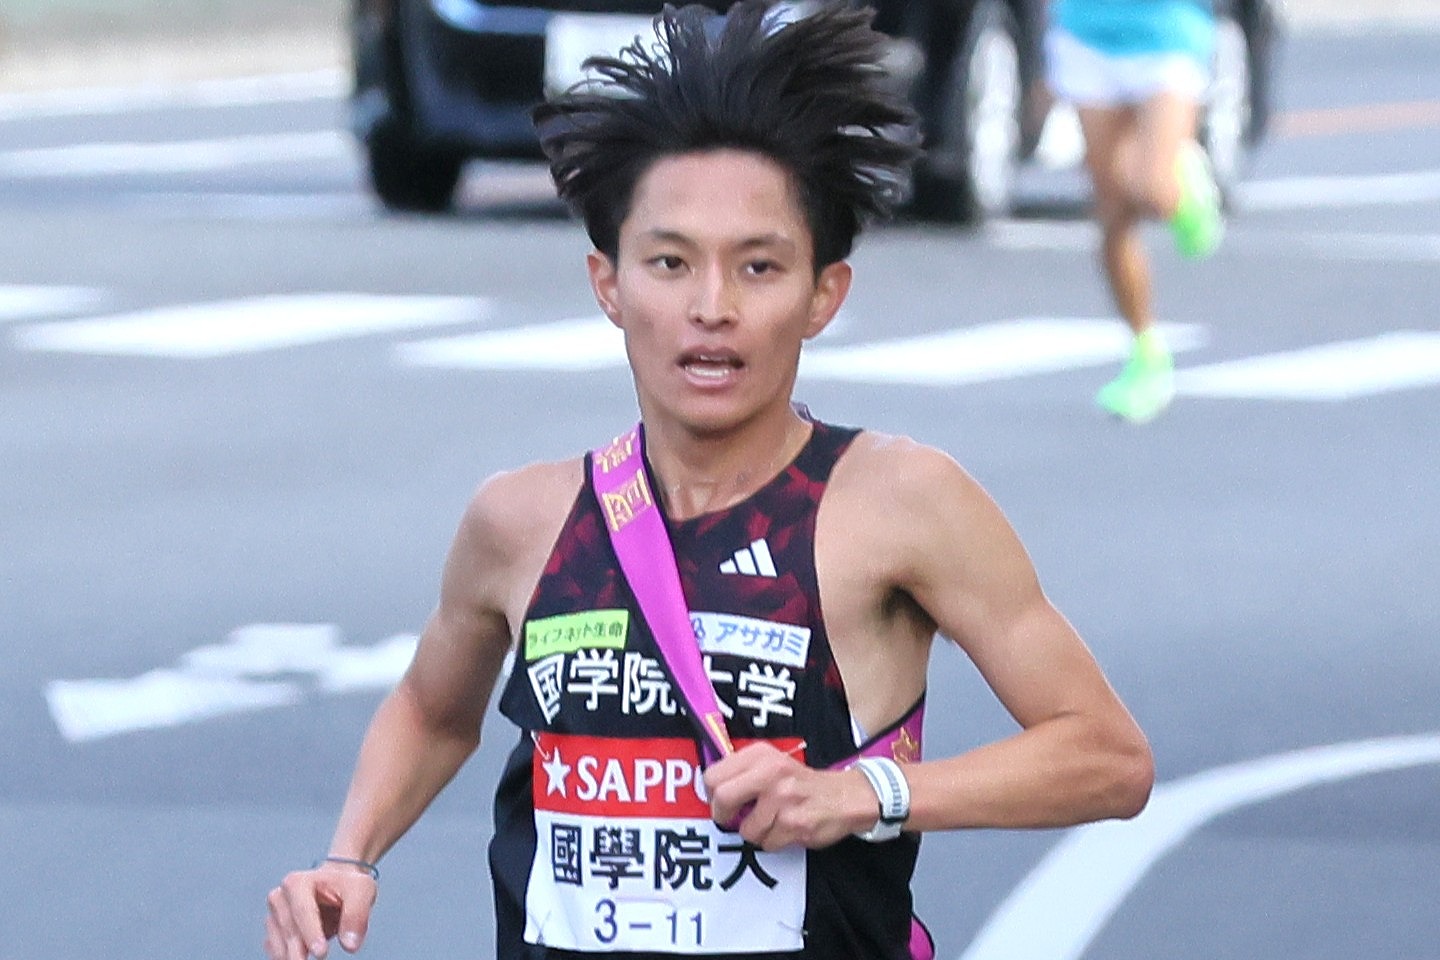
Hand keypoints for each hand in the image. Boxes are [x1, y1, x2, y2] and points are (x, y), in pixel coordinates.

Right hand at [264, 862, 376, 959]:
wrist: (336, 886)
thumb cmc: (346, 885)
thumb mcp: (361, 890)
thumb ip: (356, 915)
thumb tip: (350, 945)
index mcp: (298, 882)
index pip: (303, 911)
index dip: (311, 933)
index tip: (321, 953)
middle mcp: (281, 897)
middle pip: (289, 929)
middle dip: (298, 950)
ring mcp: (275, 915)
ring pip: (279, 941)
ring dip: (290, 955)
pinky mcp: (275, 930)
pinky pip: (277, 948)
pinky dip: (285, 956)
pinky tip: (296, 959)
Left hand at [702, 742, 876, 850]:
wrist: (845, 796)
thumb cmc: (801, 783)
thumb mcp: (772, 763)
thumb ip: (742, 772)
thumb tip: (711, 791)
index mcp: (760, 754)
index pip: (713, 774)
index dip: (711, 793)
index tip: (719, 800)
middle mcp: (770, 772)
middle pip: (721, 798)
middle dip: (722, 815)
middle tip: (732, 818)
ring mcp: (782, 798)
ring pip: (745, 829)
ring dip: (756, 832)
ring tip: (772, 821)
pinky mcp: (794, 823)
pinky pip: (766, 843)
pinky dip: (774, 841)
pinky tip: (787, 828)